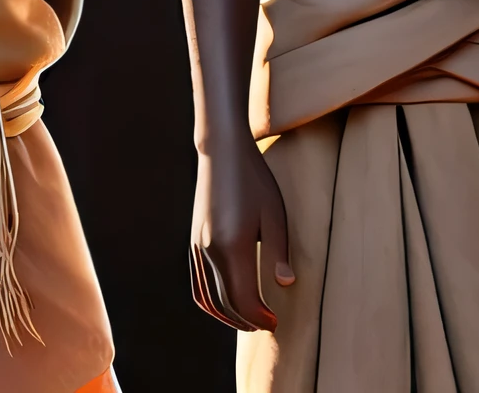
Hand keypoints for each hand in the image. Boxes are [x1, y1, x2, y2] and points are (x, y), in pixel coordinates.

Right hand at [191, 138, 295, 330]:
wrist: (221, 153)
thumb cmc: (255, 180)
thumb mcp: (276, 214)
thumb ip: (280, 251)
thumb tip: (286, 284)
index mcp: (233, 245)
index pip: (244, 298)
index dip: (260, 317)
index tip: (276, 322)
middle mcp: (210, 250)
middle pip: (226, 302)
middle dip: (247, 321)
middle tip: (267, 325)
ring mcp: (198, 247)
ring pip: (208, 297)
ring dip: (228, 315)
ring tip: (249, 320)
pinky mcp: (193, 242)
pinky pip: (198, 284)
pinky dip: (212, 301)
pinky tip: (228, 302)